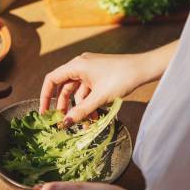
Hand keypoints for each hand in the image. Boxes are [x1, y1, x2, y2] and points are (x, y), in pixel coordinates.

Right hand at [40, 41, 177, 125]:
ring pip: (78, 91)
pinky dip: (89, 103)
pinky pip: (88, 91)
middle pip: (64, 88)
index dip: (45, 96)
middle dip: (64, 106)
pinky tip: (95, 115)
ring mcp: (90, 70)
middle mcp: (81, 65)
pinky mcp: (99, 75)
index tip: (45, 113)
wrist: (145, 68)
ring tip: (87, 123)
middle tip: (65, 122)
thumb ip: (81, 111)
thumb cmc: (122, 78)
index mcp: (77, 65)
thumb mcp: (99, 98)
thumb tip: (65, 124)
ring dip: (80, 107)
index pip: (52, 79)